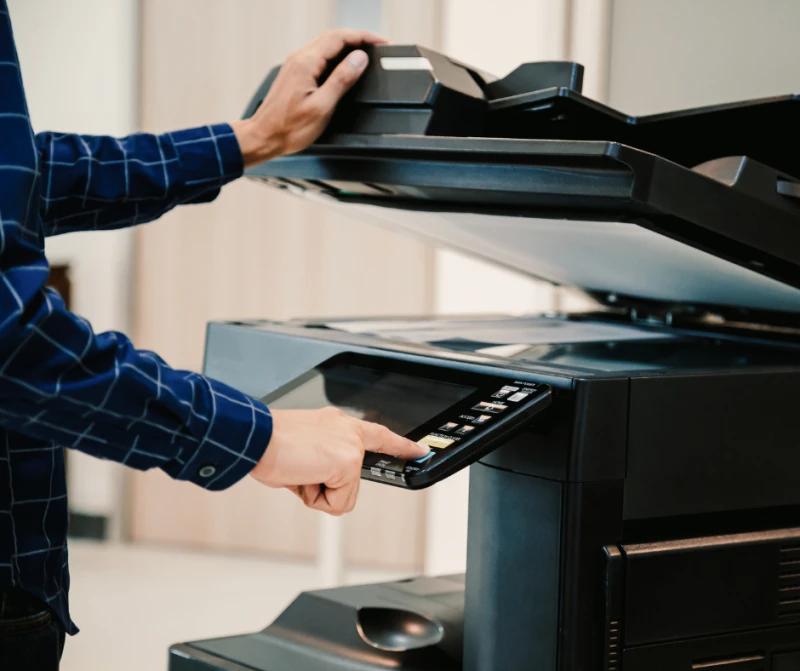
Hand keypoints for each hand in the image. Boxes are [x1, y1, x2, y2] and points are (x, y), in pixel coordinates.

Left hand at [231, 29, 387, 167]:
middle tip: (376, 46)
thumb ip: (342, 79)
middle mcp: (299, 58)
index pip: (340, 38)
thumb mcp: (322, 106)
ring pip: (325, 44)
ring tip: (364, 53)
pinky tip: (343, 64)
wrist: (264, 136)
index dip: (363, 37)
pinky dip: (335, 55)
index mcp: (306, 63)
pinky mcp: (294, 72)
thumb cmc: (289, 128)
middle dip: (357, 38)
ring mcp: (295, 64)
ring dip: (346, 45)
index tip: (381, 42)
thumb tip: (359, 59)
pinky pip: (318, 55)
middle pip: (332, 37)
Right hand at [250, 408, 429, 515]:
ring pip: (343, 494)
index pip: (378, 434)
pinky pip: (336, 502)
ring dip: (317, 492)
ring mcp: (351, 447)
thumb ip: (323, 462)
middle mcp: (348, 430)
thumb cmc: (269, 445)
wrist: (257, 439)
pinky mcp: (348, 463)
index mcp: (338, 424)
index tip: (420, 451)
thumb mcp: (303, 451)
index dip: (400, 445)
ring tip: (298, 471)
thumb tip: (321, 483)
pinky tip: (302, 476)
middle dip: (326, 485)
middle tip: (303, 469)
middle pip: (354, 477)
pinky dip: (315, 498)